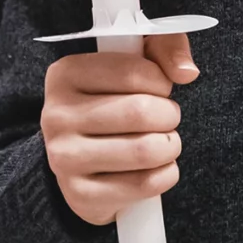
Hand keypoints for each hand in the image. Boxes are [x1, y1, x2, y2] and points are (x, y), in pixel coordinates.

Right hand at [41, 33, 196, 225]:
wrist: (82, 160)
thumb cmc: (114, 102)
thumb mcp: (135, 60)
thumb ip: (165, 47)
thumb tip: (186, 71)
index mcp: (65, 74)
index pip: (134, 72)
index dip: (161, 81)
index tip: (158, 88)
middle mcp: (56, 115)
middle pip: (141, 112)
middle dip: (169, 115)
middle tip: (166, 118)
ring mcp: (64, 158)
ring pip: (145, 150)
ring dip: (170, 146)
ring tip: (163, 141)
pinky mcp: (80, 195)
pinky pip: (144, 184)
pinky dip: (165, 175)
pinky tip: (156, 167)